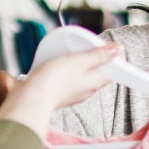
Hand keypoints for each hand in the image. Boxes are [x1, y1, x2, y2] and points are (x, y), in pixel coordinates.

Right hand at [0, 44, 120, 138]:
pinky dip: (67, 71)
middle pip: (97, 73)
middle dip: (94, 59)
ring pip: (82, 76)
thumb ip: (98, 56)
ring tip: (70, 55)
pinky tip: (58, 66)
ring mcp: (74, 94)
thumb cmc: (53, 81)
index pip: (112, 72)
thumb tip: (118, 50)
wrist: (29, 100)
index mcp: (95, 83)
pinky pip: (69, 80)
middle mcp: (87, 91)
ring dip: (79, 65)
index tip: (107, 48)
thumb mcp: (78, 62)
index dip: (113, 59)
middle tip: (85, 48)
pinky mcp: (61, 94)